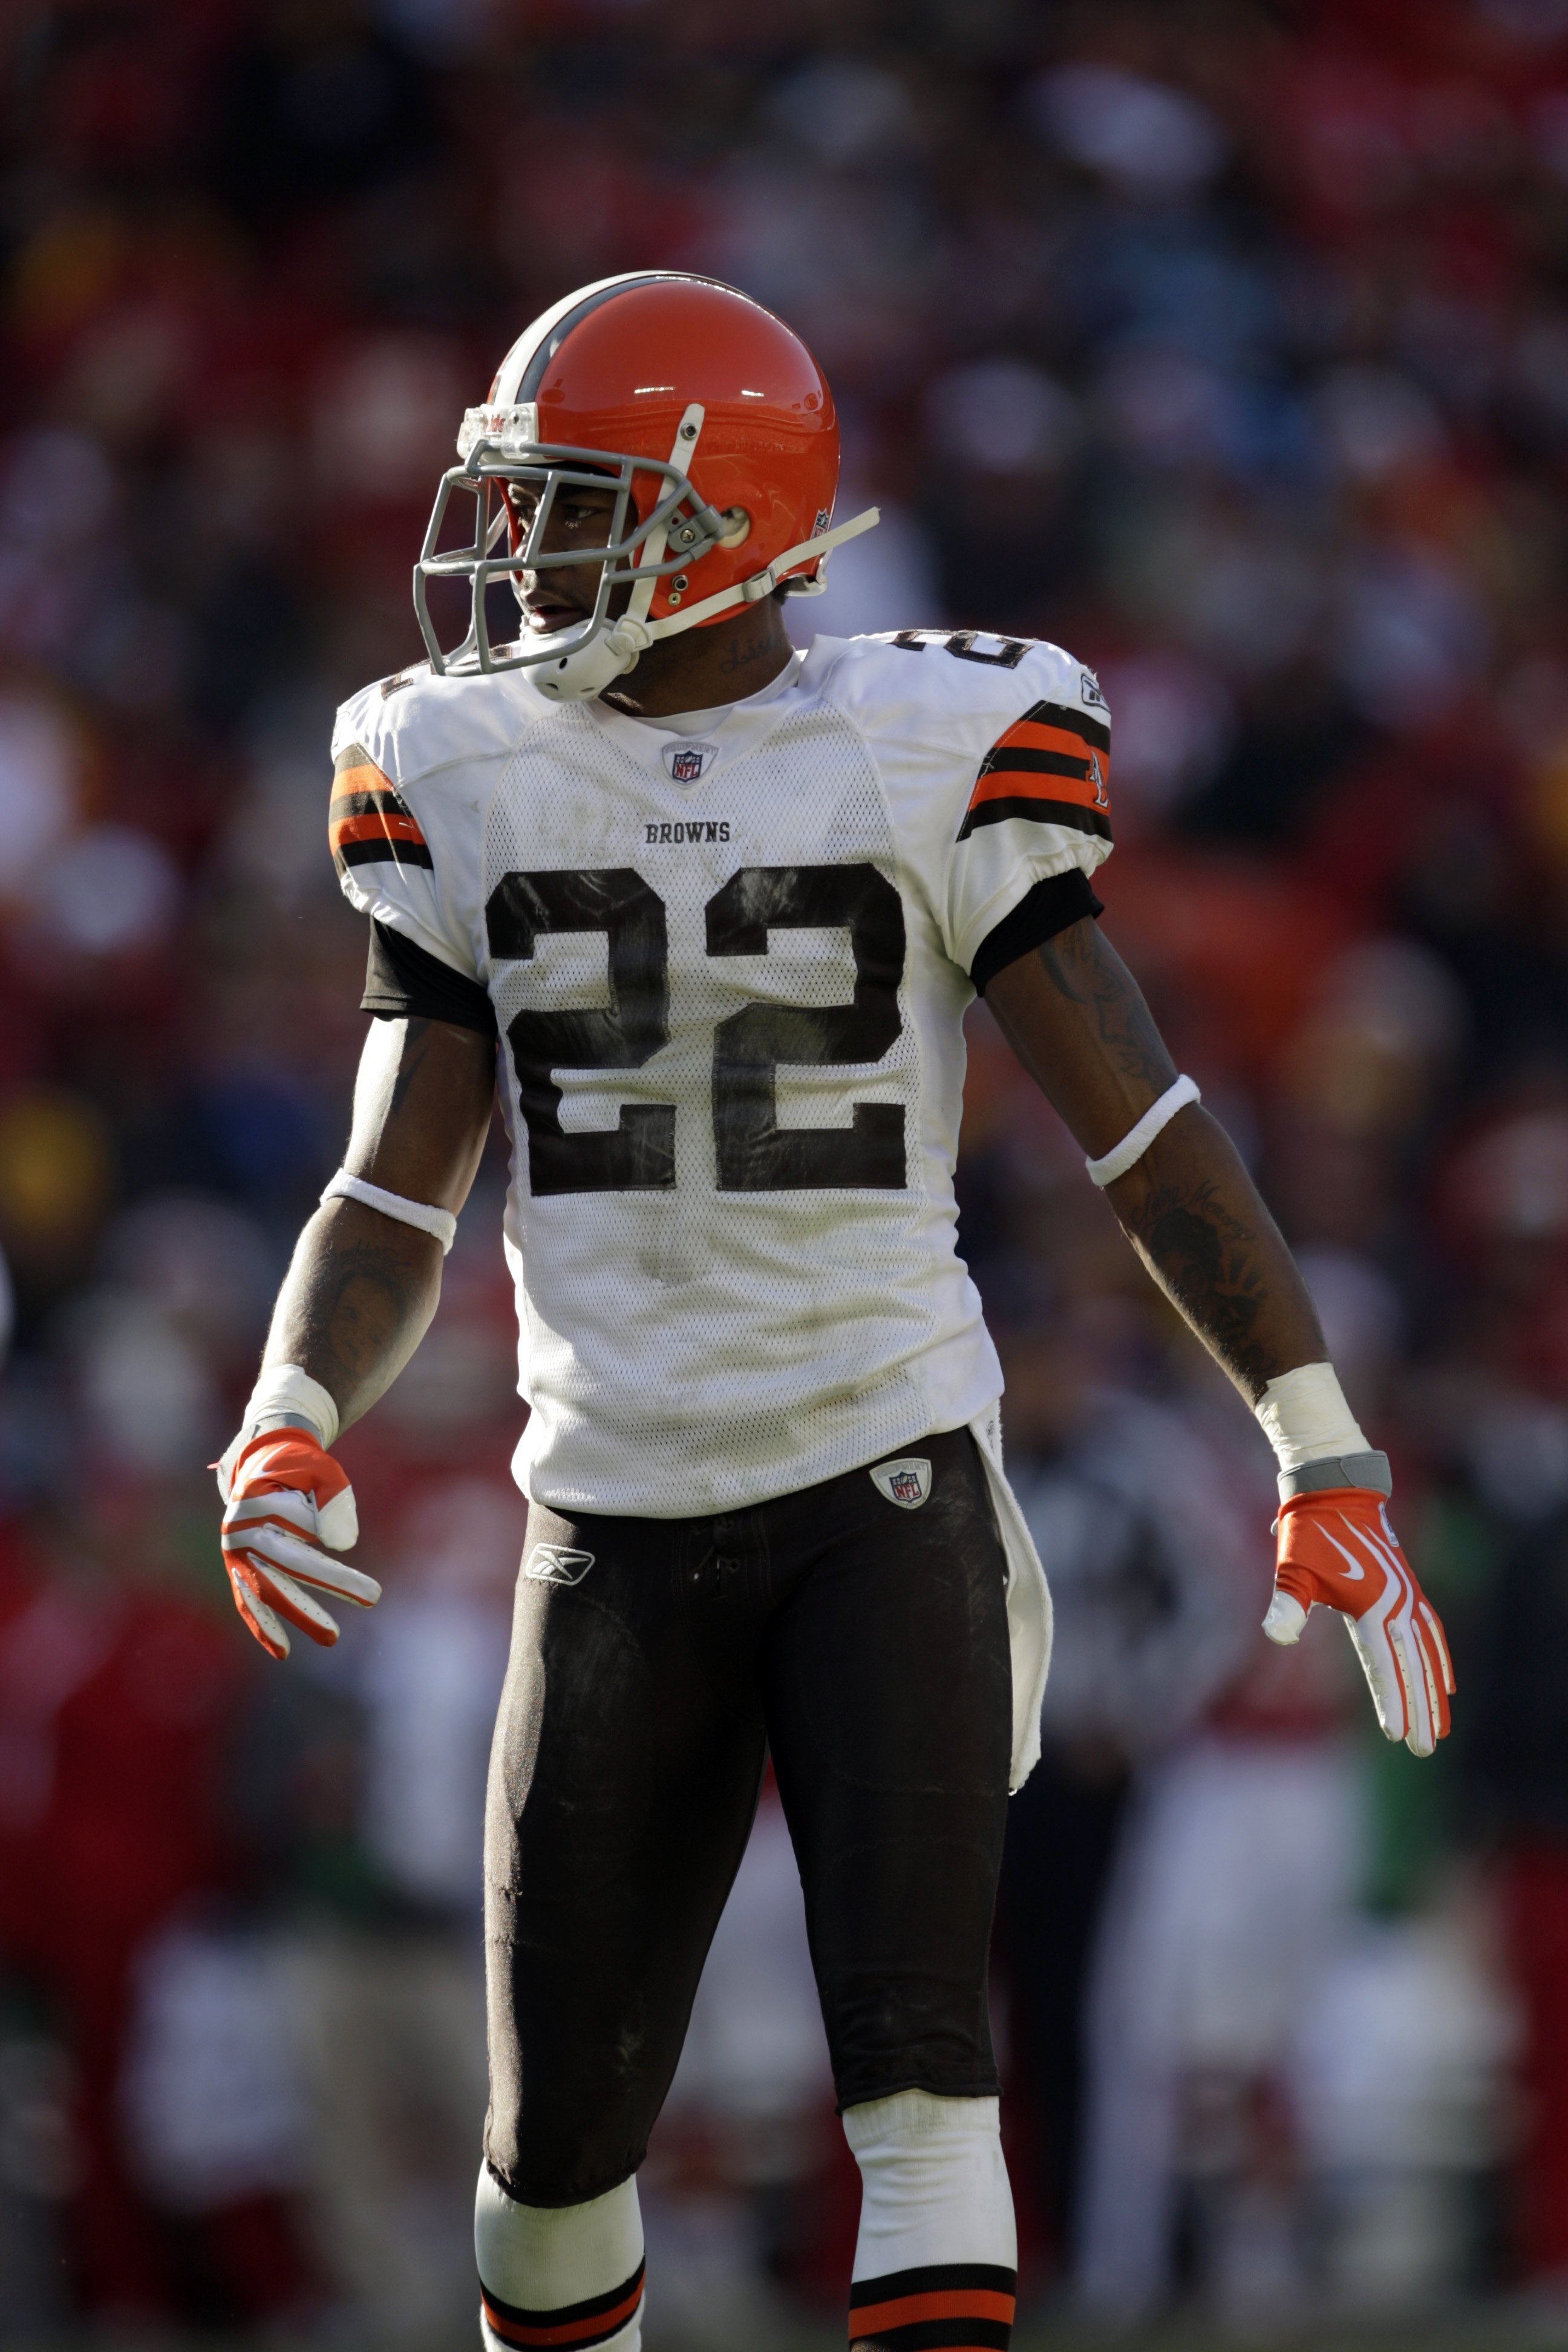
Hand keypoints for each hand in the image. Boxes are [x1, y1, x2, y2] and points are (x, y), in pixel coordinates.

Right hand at [216, 1428, 380, 1659]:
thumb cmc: (298, 1468)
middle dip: (333, 1579)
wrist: (262, 1465)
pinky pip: (249, 1603)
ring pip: (270, 1589)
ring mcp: (237, 1554)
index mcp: (256, 1499)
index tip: (325, 1508)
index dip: (315, 1516)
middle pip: (289, 1560)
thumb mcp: (320, 1468)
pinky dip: (264, 1627)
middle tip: (375, 1596)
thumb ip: (334, 1498)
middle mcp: (240, 1531)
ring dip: (301, 1613)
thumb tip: (342, 1545)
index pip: (298, 1518)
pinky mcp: (238, 1572)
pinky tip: (283, 1652)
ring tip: (333, 1638)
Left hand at [1262, 1485, 1453, 1756]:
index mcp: (1371, 1605)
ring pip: (1427, 1654)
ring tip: (1441, 1729)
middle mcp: (1396, 1603)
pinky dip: (1440, 1659)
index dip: (1392, 1700)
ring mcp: (1407, 1596)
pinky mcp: (1408, 1590)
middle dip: (1420, 1710)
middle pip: (1412, 1666)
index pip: (1384, 1664)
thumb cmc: (1309, 1533)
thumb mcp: (1292, 1568)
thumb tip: (1275, 1634)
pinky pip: (1432, 1632)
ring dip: (1434, 1691)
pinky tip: (1446, 1683)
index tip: (1399, 1735)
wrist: (1336, 1491)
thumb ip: (1287, 1603)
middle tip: (1426, 1749)